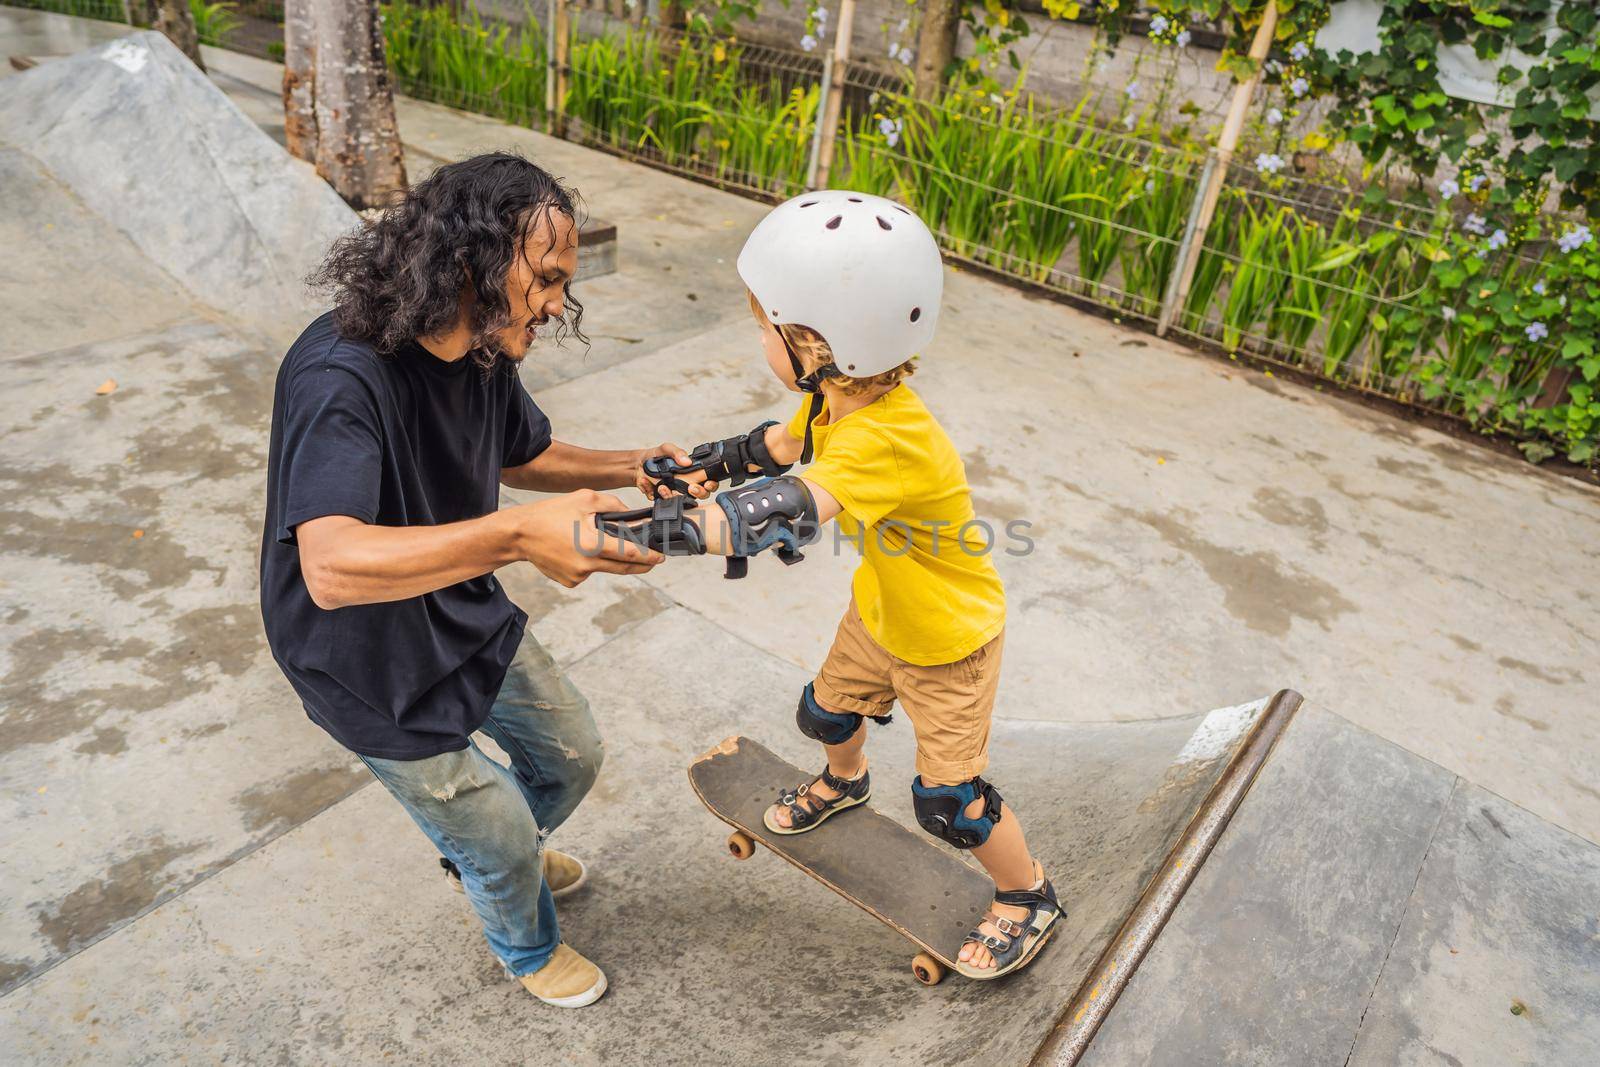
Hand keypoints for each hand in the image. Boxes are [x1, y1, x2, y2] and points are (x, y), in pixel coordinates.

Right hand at [510, 490, 663, 587]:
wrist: (519, 534)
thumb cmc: (551, 513)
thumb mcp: (584, 498)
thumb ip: (613, 505)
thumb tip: (632, 515)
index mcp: (592, 544)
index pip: (630, 554)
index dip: (649, 557)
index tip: (661, 557)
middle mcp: (587, 565)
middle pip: (623, 568)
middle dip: (641, 564)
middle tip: (653, 560)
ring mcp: (578, 576)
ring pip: (605, 568)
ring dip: (611, 559)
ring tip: (601, 542)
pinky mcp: (570, 582)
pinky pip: (589, 573)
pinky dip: (591, 563)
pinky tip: (577, 550)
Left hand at [636, 442, 716, 499]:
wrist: (637, 465)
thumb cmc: (655, 456)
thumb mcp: (666, 449)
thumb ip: (677, 452)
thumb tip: (687, 461)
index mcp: (692, 473)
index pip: (708, 481)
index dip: (711, 485)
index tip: (707, 483)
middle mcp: (686, 485)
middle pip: (701, 495)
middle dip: (699, 493)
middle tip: (691, 488)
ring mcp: (676, 493)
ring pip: (682, 502)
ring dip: (672, 495)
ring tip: (662, 487)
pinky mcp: (663, 499)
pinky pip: (662, 502)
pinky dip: (654, 493)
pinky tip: (647, 484)